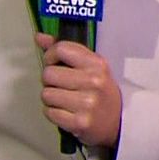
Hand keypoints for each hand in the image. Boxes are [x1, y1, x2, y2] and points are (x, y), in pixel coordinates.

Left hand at [37, 32, 121, 148]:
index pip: (61, 49)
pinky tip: (66, 112)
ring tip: (65, 100)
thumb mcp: (91, 67)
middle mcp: (93, 82)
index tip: (53, 63)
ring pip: (46, 94)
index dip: (50, 56)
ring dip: (51, 98)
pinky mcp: (79, 123)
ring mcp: (87, 103)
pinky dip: (54, 113)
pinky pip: (49, 112)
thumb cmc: (101, 92)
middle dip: (50, 81)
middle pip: (48, 73)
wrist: (118, 122)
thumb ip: (65, 50)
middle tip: (61, 86)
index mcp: (97, 64)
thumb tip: (40, 37)